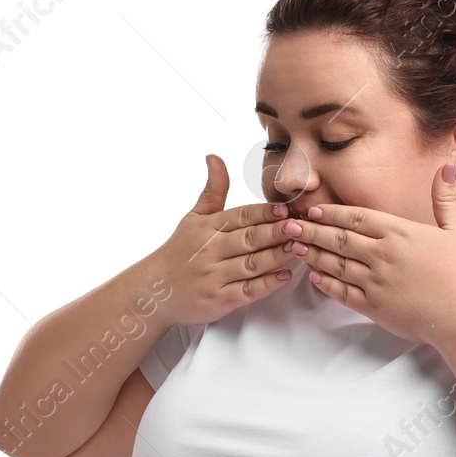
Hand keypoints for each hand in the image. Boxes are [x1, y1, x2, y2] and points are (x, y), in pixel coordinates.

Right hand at [148, 153, 295, 326]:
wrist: (155, 291)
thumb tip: (214, 157)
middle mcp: (211, 250)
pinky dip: (267, 284)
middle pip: (250, 238)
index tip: (287, 209)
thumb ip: (213, 190)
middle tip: (301, 226)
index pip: (241, 216)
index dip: (265, 212)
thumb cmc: (178, 252)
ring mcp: (215, 276)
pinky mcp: (219, 300)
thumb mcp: (193, 218)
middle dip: (277, 231)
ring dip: (277, 255)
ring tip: (300, 247)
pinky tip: (285, 275)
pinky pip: (247, 291)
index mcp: (208, 228)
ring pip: (252, 264)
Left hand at [281, 160, 455, 345]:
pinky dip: (325, 283)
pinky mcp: (372, 306)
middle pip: (337, 238)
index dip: (331, 213)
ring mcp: (373, 281)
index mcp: (399, 232)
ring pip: (334, 264)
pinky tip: (313, 277)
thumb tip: (447, 166)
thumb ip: (445, 198)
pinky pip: (340, 292)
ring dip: (313, 254)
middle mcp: (381, 254)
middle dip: (311, 231)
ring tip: (294, 247)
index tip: (312, 211)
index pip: (355, 217)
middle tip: (288, 225)